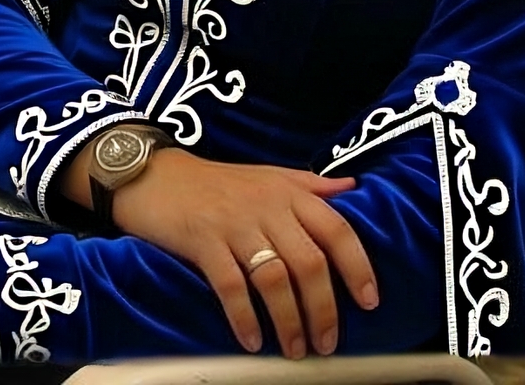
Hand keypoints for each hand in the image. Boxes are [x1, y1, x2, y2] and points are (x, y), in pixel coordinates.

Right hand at [102, 148, 378, 357]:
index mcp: (289, 193)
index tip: (369, 302)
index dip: (357, 267)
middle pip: (310, 262)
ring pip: (275, 278)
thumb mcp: (268, 174)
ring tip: (295, 350)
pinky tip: (252, 341)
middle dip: (324, 309)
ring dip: (289, 320)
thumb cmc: (216, 181)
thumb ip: (310, 185)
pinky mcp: (203, 242)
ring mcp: (235, 225)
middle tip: (327, 343)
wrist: (154, 174)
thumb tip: (352, 188)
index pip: (337, 228)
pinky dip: (244, 317)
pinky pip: (230, 285)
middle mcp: (268, 207)